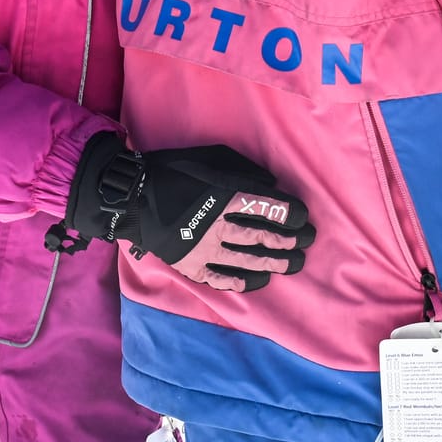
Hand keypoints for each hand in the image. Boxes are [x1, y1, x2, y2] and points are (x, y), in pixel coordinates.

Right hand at [52, 132, 314, 291]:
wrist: (134, 197)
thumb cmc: (176, 172)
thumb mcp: (212, 159)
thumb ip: (244, 171)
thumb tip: (272, 187)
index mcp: (226, 196)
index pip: (270, 209)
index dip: (291, 215)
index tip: (303, 218)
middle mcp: (220, 225)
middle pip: (264, 237)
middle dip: (290, 241)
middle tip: (307, 242)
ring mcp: (205, 250)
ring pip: (249, 261)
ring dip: (275, 263)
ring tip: (294, 264)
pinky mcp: (192, 266)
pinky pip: (224, 279)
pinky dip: (245, 281)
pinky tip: (261, 280)